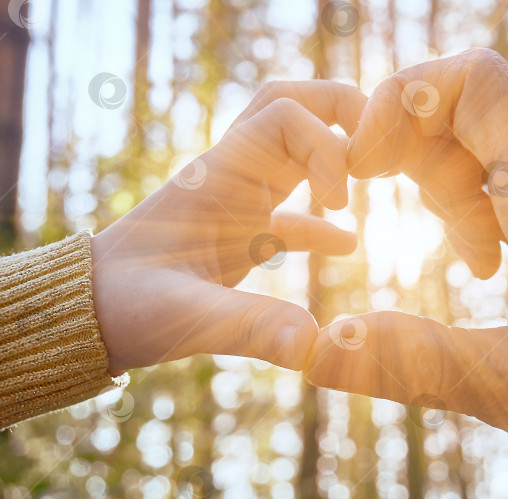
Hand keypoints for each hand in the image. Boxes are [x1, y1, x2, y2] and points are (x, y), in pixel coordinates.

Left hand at [92, 81, 366, 374]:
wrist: (93, 313)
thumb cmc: (128, 308)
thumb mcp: (187, 318)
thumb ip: (249, 327)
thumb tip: (312, 346)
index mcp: (220, 177)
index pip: (285, 116)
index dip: (327, 148)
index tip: (340, 204)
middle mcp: (232, 175)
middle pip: (291, 105)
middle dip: (338, 109)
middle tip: (376, 144)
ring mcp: (238, 200)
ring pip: (293, 147)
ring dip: (334, 152)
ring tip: (372, 181)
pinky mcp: (241, 230)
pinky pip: (291, 209)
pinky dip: (322, 220)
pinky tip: (348, 244)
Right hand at [305, 50, 507, 498]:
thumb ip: (416, 362)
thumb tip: (316, 350)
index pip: (474, 82)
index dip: (402, 100)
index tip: (362, 167)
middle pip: (469, 108)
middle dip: (408, 142)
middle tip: (373, 199)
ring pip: (490, 150)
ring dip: (442, 182)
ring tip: (449, 252)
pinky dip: (474, 211)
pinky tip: (479, 266)